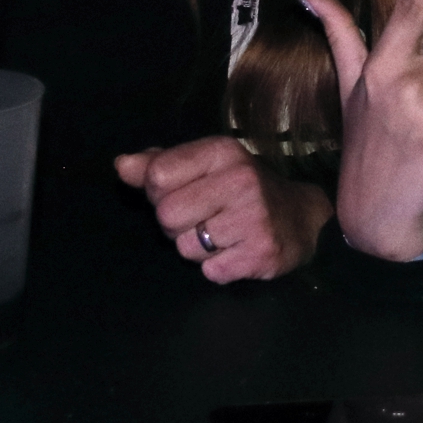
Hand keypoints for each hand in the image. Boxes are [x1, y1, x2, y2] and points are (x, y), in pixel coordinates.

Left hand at [114, 136, 332, 281]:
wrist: (302, 218)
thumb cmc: (242, 190)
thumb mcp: (205, 167)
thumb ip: (160, 165)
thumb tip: (121, 165)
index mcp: (222, 151)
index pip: (158, 175)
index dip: (160, 192)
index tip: (183, 192)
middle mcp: (240, 179)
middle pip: (167, 216)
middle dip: (177, 225)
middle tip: (204, 218)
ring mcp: (253, 217)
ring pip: (185, 248)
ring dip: (197, 249)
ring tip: (223, 234)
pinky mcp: (261, 252)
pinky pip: (210, 271)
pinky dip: (218, 267)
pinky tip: (236, 251)